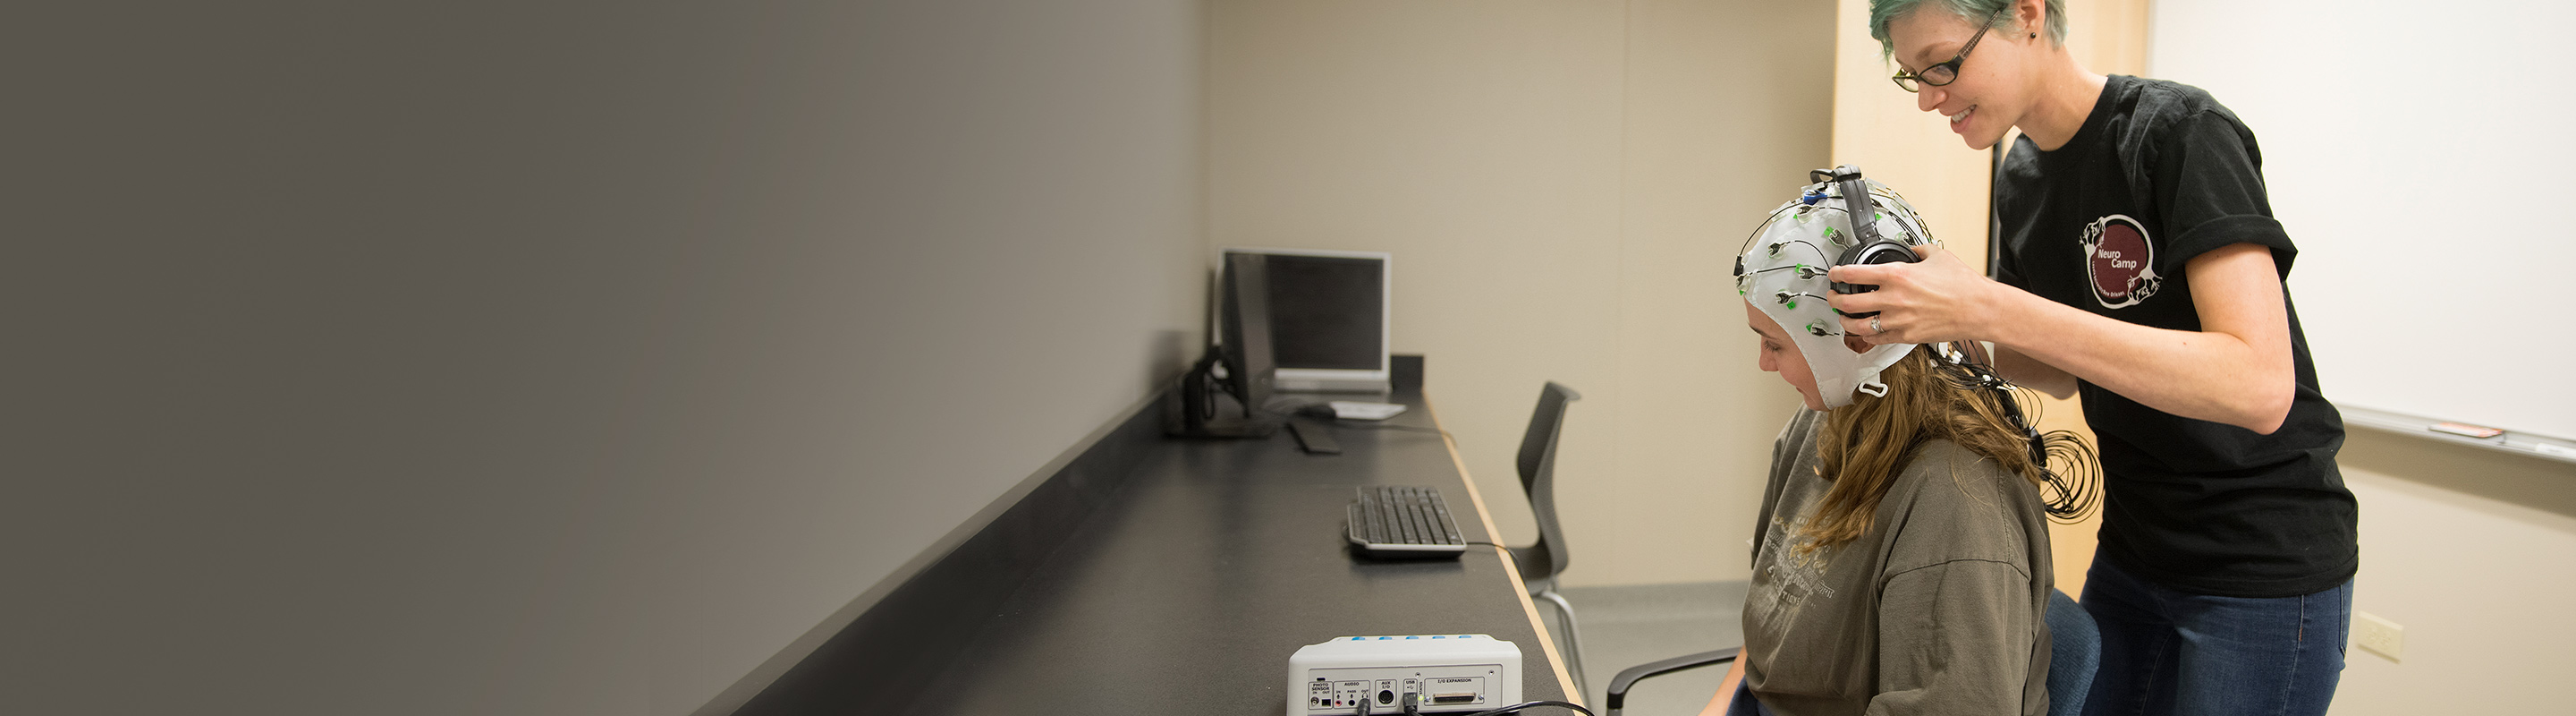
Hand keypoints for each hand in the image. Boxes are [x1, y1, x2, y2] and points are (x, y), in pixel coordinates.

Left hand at [1825, 244, 1995, 344]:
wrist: (1979, 309)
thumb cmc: (1963, 285)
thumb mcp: (1937, 255)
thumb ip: (1917, 250)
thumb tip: (1909, 249)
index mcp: (1897, 275)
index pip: (1854, 273)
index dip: (1837, 273)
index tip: (1833, 274)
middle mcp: (1893, 299)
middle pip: (1848, 303)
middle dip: (1834, 299)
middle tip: (1833, 296)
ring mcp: (1898, 320)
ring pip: (1858, 326)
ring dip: (1845, 321)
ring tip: (1843, 317)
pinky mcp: (1906, 336)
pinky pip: (1876, 339)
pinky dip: (1866, 336)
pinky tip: (1865, 331)